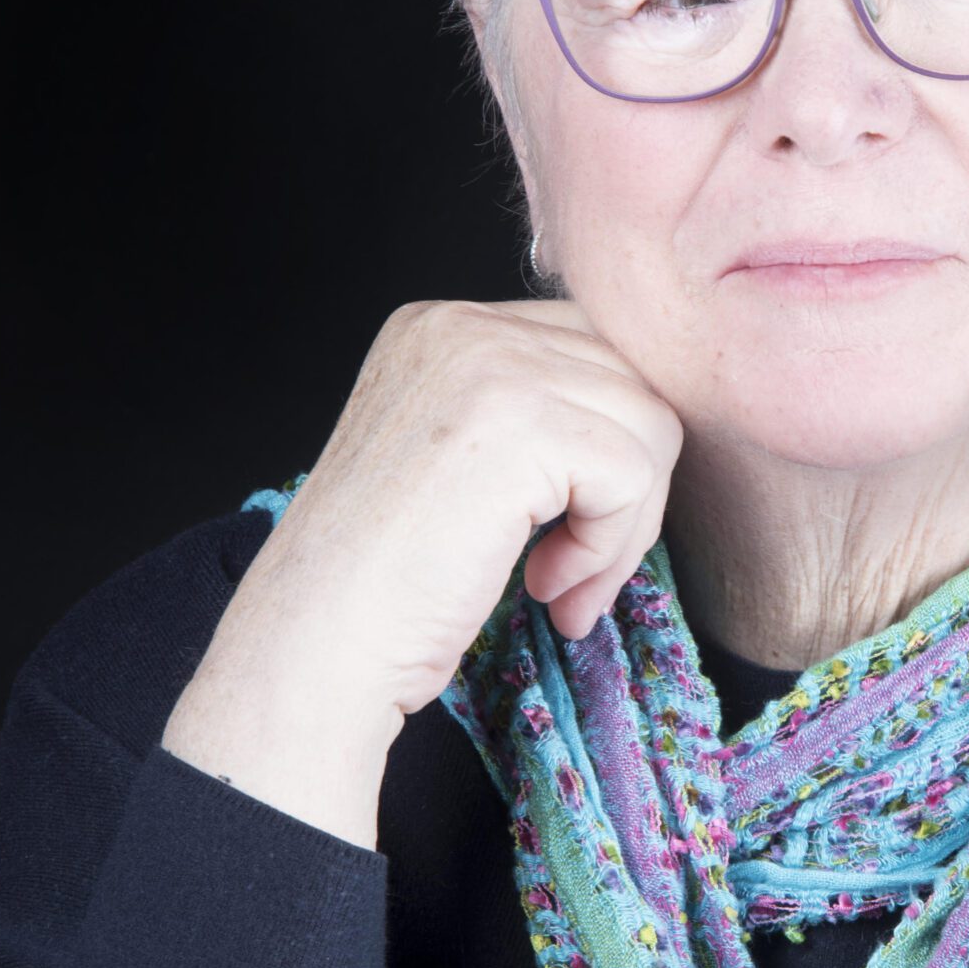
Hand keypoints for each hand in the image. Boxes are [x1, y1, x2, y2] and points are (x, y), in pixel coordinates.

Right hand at [162, 297, 684, 844]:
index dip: (605, 451)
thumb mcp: (460, 467)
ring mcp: (490, 363)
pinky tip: (546, 586)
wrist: (317, 643)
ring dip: (623, 528)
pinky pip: (633, 473)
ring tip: (558, 586)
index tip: (562, 533)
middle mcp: (462, 325)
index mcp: (442, 327)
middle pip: (633, 381)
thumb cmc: (386, 586)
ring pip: (649, 427)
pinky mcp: (522, 422)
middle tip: (574, 575)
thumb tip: (652, 426)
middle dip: (628, 491)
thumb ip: (535, 423)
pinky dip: (609, 548)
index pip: (593, 351)